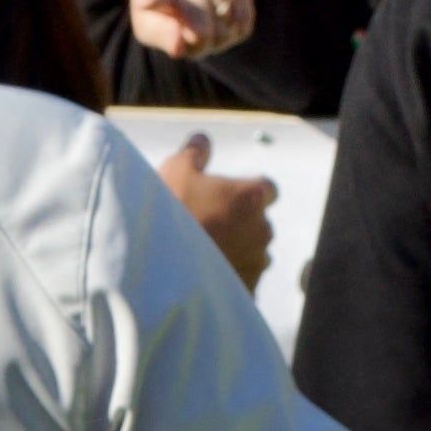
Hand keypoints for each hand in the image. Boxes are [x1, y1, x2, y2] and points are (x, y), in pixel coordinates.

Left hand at [127, 0, 253, 60]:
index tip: (148, 1)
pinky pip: (242, 25)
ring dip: (217, 39)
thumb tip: (178, 47)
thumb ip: (159, 35)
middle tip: (190, 36)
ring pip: (225, 32)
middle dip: (198, 45)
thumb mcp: (149, 24)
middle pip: (201, 33)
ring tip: (203, 25)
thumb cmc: (164, 11)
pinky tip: (220, 19)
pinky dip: (233, 31)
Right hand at [157, 135, 275, 286]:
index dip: (247, 191)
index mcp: (251, 196)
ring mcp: (257, 262)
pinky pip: (244, 278)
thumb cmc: (171, 214)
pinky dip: (230, 275)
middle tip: (207, 224)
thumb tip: (202, 140)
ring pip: (253, 251)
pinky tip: (204, 273)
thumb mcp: (175, 171)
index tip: (226, 196)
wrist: (162, 270)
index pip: (267, 188)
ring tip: (203, 252)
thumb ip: (194, 153)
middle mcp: (262, 229)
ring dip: (236, 250)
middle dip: (240, 223)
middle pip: (259, 221)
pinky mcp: (248, 289)